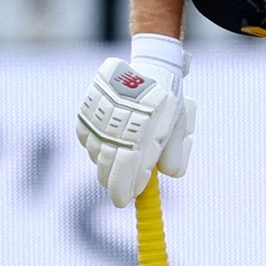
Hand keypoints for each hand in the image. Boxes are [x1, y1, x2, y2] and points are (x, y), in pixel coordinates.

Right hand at [76, 53, 195, 208]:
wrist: (151, 64)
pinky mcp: (86, 112)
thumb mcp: (179, 124)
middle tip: (122, 189)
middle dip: (115, 183)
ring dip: (106, 162)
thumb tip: (168, 176)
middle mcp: (115, 129)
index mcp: (141, 133)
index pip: (126, 174)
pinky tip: (109, 138)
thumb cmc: (168, 99)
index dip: (125, 191)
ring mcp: (98, 120)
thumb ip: (175, 152)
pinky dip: (96, 145)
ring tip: (120, 152)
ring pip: (96, 155)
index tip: (126, 200)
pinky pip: (86, 140)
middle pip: (107, 169)